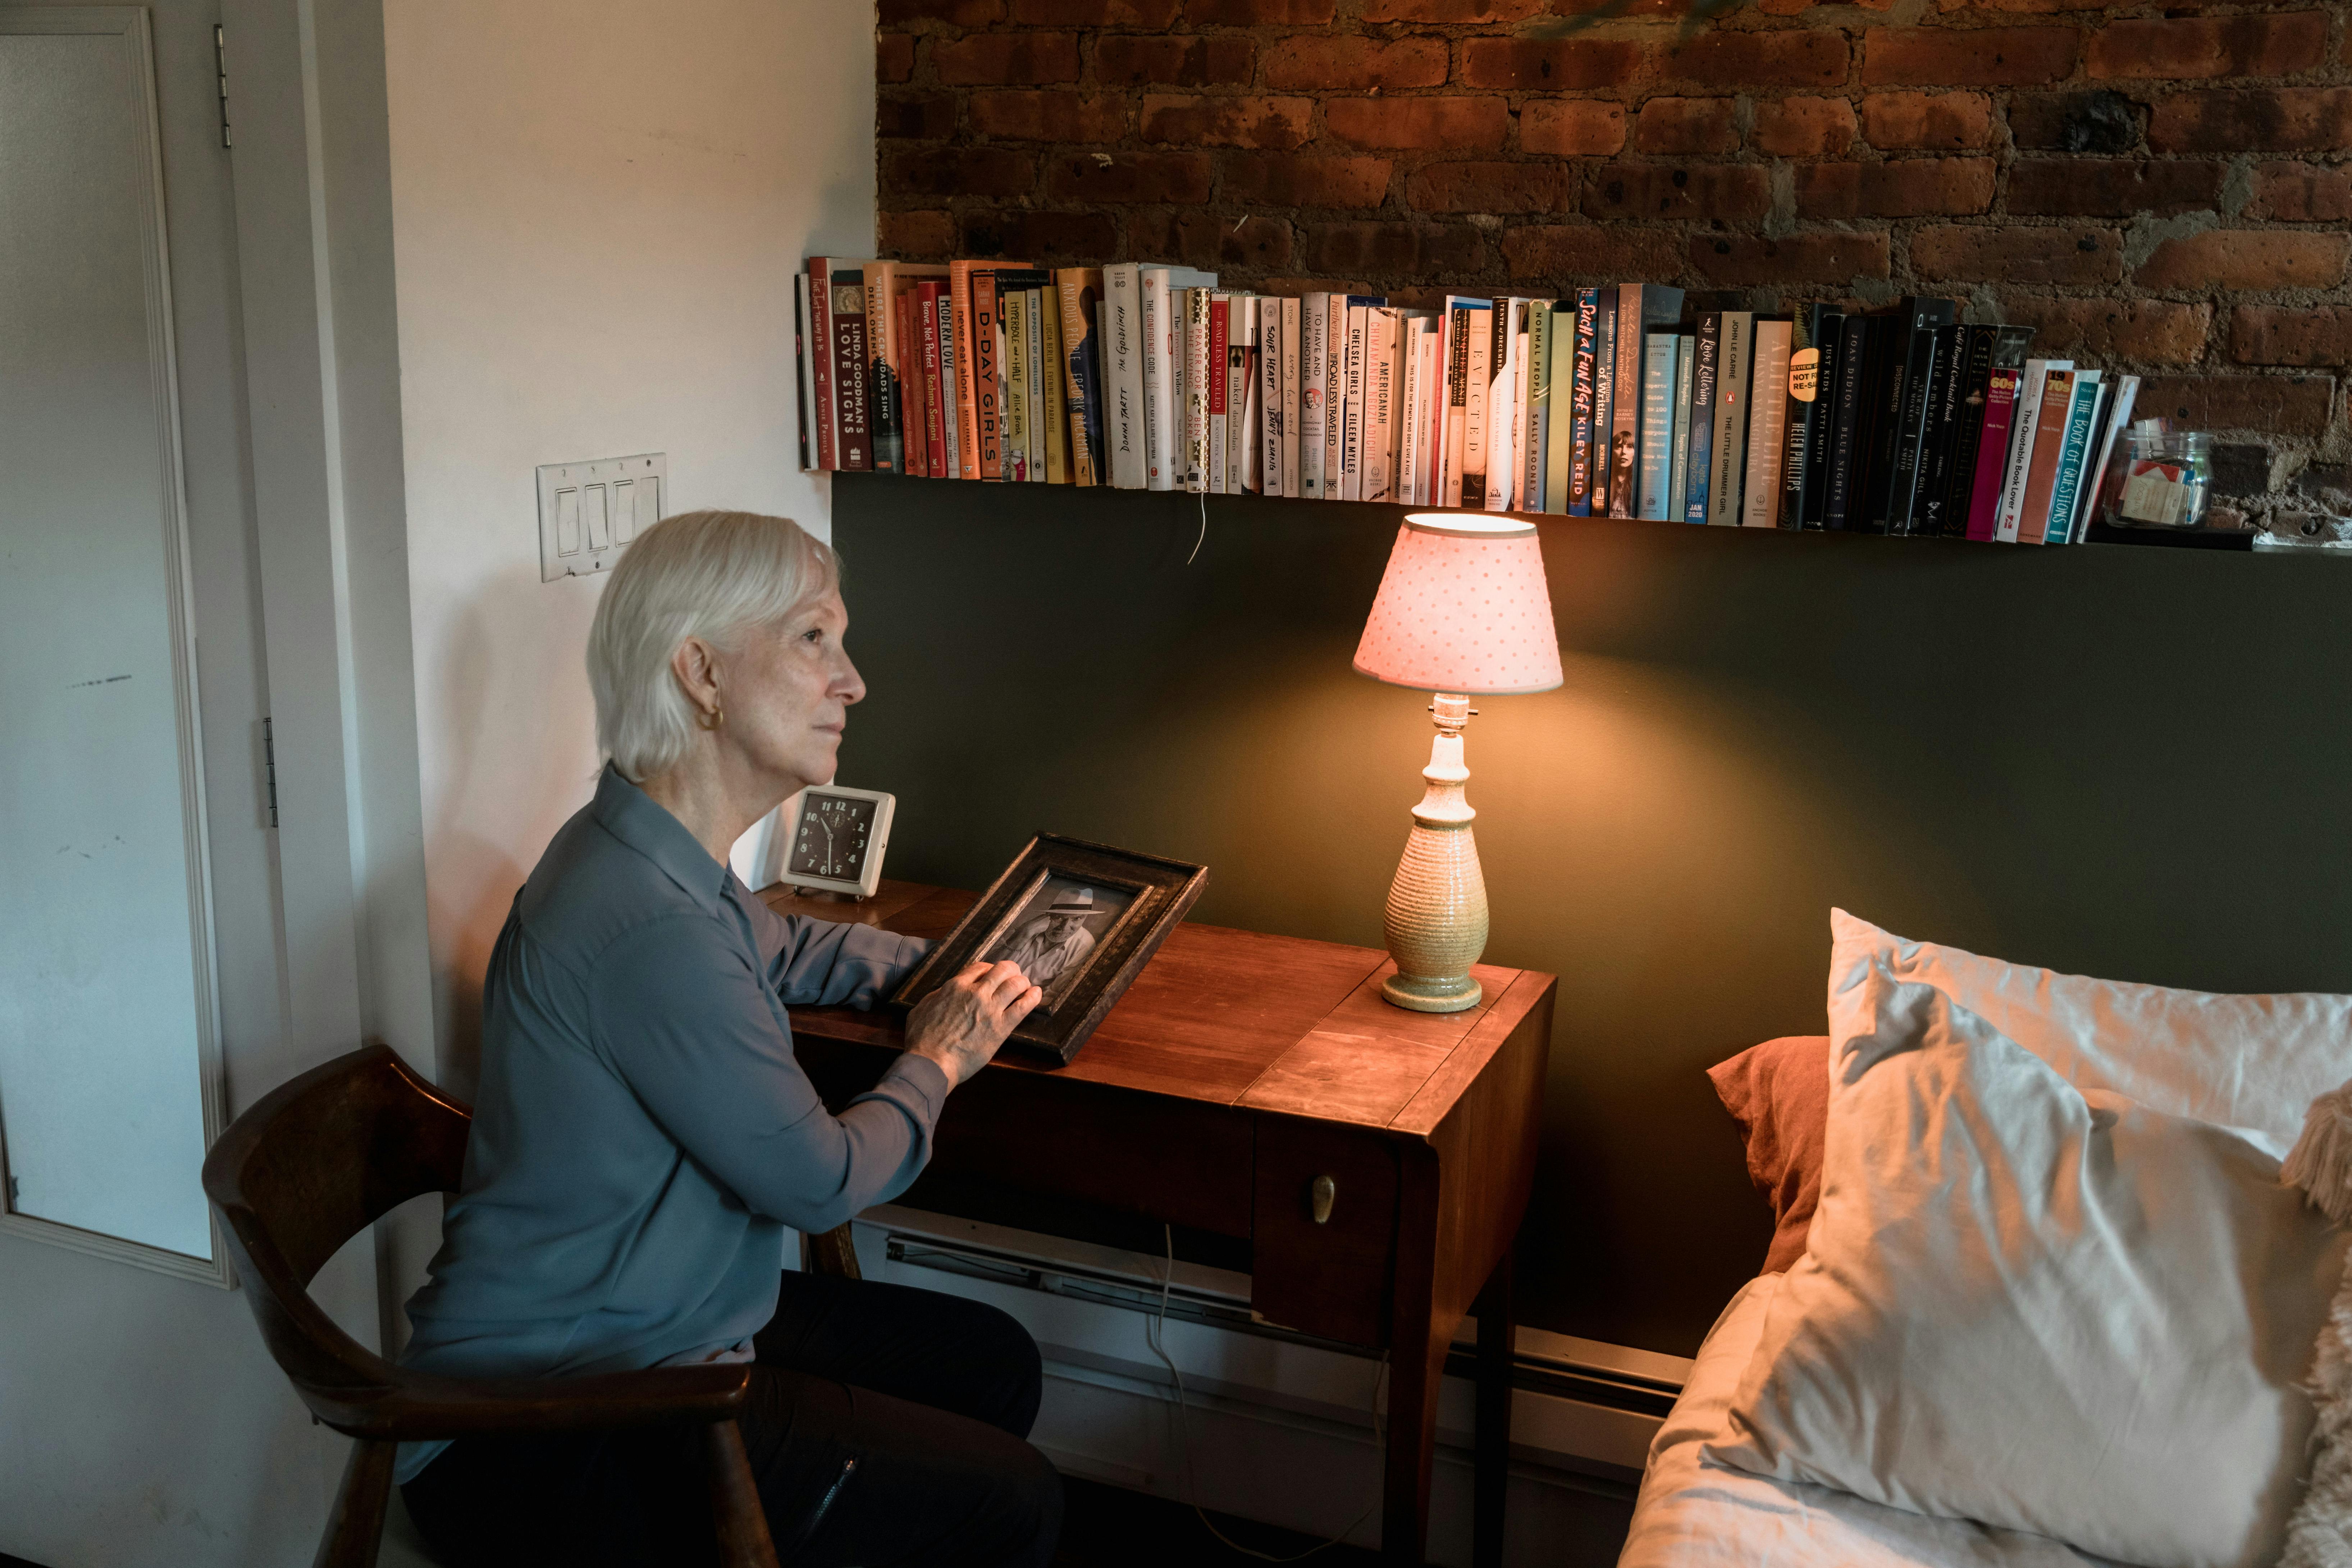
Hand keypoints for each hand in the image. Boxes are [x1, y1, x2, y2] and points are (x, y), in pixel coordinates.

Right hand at [904, 960, 1041, 1088]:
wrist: (931, 1062)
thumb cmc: (922, 1040)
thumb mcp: (922, 1009)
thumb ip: (938, 997)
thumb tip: (946, 993)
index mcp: (956, 986)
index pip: (980, 967)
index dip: (990, 969)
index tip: (993, 974)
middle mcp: (975, 993)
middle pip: (1002, 970)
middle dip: (1011, 970)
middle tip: (1014, 976)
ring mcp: (990, 1009)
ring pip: (1015, 984)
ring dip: (1022, 982)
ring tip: (1025, 986)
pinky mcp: (1001, 1028)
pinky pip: (1023, 1007)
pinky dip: (1032, 997)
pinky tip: (1036, 994)